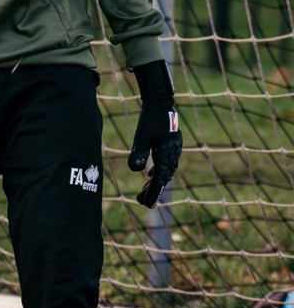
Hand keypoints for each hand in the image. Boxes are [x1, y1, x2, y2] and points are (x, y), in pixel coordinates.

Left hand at [128, 60, 181, 208]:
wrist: (161, 103)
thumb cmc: (151, 118)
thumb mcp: (142, 135)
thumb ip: (139, 152)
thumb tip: (134, 170)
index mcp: (167, 153)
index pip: (160, 179)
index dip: (153, 193)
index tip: (146, 204)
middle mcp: (173, 154)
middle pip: (163, 177)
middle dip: (153, 190)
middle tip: (142, 202)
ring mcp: (173, 150)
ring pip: (164, 171)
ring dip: (155, 182)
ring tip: (144, 192)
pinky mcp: (171, 145)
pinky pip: (165, 163)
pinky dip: (158, 171)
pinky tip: (149, 175)